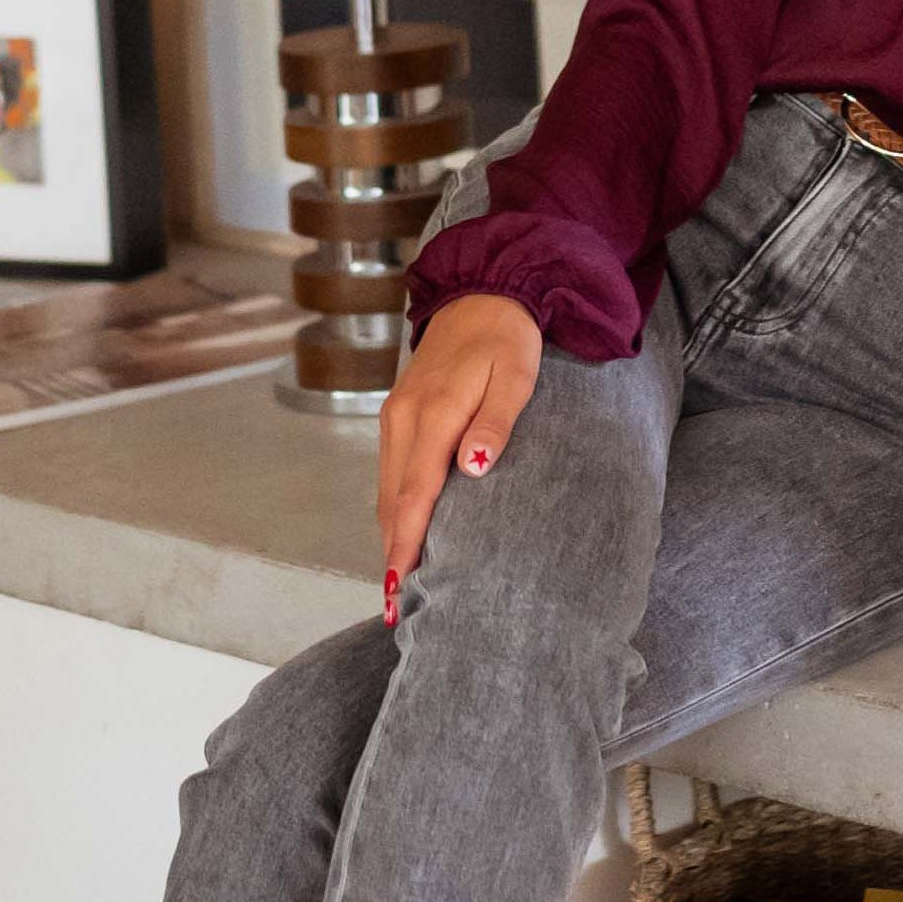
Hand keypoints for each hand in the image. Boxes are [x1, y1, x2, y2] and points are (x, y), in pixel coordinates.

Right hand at [377, 293, 542, 615]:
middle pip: (391, 499)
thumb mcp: (515, 376)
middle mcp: (404, 418)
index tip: (398, 586)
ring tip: (396, 583)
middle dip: (392, 552)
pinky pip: (391, 471)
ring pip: (386, 488)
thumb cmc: (507, 338)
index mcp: (432, 414)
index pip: (414, 493)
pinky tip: (402, 532)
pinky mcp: (399, 414)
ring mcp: (396, 416)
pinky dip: (393, 507)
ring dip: (389, 534)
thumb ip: (496, 424)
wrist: (483, 293)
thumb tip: (474, 470)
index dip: (405, 543)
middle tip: (393, 608)